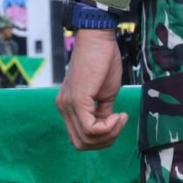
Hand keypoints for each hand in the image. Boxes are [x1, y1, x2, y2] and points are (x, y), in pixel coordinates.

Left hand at [56, 29, 127, 149]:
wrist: (98, 40)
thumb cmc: (102, 62)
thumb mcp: (104, 95)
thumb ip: (102, 114)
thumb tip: (107, 129)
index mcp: (68, 106)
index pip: (80, 138)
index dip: (103, 138)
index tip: (118, 121)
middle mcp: (63, 107)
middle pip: (80, 143)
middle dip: (105, 140)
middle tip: (119, 123)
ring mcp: (68, 104)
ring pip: (85, 139)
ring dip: (109, 134)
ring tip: (120, 117)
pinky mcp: (76, 99)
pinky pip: (89, 128)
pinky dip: (108, 128)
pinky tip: (117, 115)